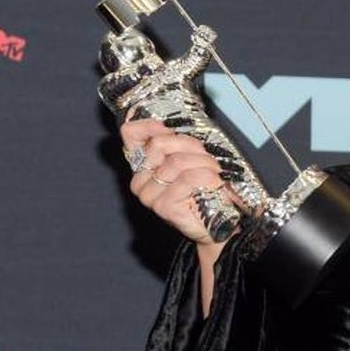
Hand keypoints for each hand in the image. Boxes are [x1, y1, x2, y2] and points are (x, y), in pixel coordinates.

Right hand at [120, 118, 233, 245]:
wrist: (218, 224)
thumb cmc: (206, 191)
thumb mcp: (193, 159)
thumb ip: (178, 144)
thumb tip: (165, 127)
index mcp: (144, 166)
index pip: (131, 135)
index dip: (149, 126)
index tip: (168, 128)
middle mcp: (140, 180)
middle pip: (160, 144)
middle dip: (192, 148)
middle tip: (209, 162)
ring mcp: (149, 195)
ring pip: (177, 161)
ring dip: (205, 165)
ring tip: (215, 176)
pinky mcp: (163, 206)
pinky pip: (188, 179)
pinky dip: (208, 178)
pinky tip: (214, 186)